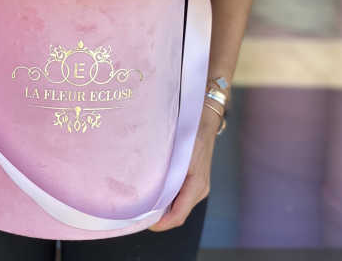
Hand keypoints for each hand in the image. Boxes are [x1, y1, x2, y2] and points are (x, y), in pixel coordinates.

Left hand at [147, 102, 219, 230]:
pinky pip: (179, 195)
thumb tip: (146, 187)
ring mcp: (199, 185)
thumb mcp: (178, 152)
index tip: (141, 220)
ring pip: (177, 205)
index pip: (177, 216)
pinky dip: (166, 196)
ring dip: (161, 205)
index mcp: (197, 185)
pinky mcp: (195, 179)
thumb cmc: (192, 132)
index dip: (159, 223)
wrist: (205, 119)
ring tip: (142, 199)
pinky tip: (153, 188)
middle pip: (177, 213)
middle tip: (136, 210)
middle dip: (157, 216)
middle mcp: (200, 189)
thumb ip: (166, 171)